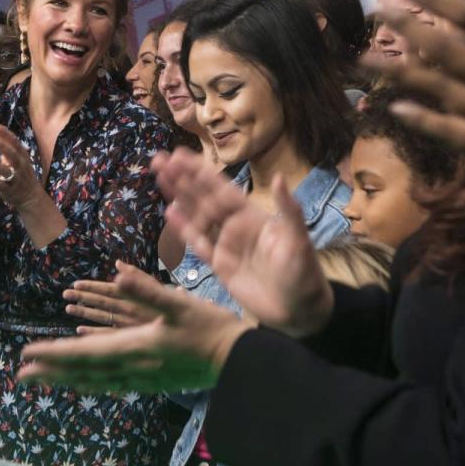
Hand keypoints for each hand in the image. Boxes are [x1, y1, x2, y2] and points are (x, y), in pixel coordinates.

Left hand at [0, 125, 44, 210]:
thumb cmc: (22, 175)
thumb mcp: (19, 160)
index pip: (16, 143)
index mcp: (23, 158)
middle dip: (2, 146)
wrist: (32, 198)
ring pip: (7, 171)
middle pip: (12, 155)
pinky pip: (1, 186)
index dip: (7, 135)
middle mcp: (21, 167)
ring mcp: (16, 179)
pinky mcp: (10, 191)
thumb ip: (8, 147)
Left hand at [19, 265, 247, 392]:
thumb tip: (116, 274)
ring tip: (46, 382)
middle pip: (83, 372)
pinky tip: (87, 384)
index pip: (84, 353)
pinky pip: (112, 386)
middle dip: (50, 372)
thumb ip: (146, 288)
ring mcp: (143, 379)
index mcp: (135, 347)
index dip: (53, 353)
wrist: (239, 359)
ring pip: (95, 382)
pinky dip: (91, 384)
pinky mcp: (152, 382)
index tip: (26, 355)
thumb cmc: (210, 327)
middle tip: (20, 376)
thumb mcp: (178, 302)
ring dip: (67, 380)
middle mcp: (134, 368)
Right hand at [152, 149, 331, 336]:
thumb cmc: (305, 274)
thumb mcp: (298, 240)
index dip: (201, 172)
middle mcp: (236, 226)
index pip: (221, 189)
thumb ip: (288, 210)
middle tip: (159, 159)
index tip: (182, 154)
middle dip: (182, 178)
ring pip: (196, 216)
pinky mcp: (220, 266)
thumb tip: (280, 177)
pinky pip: (198, 244)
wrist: (300, 311)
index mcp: (252, 216)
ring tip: (160, 177)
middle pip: (203, 197)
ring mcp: (226, 245)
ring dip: (179, 197)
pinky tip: (170, 213)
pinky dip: (184, 229)